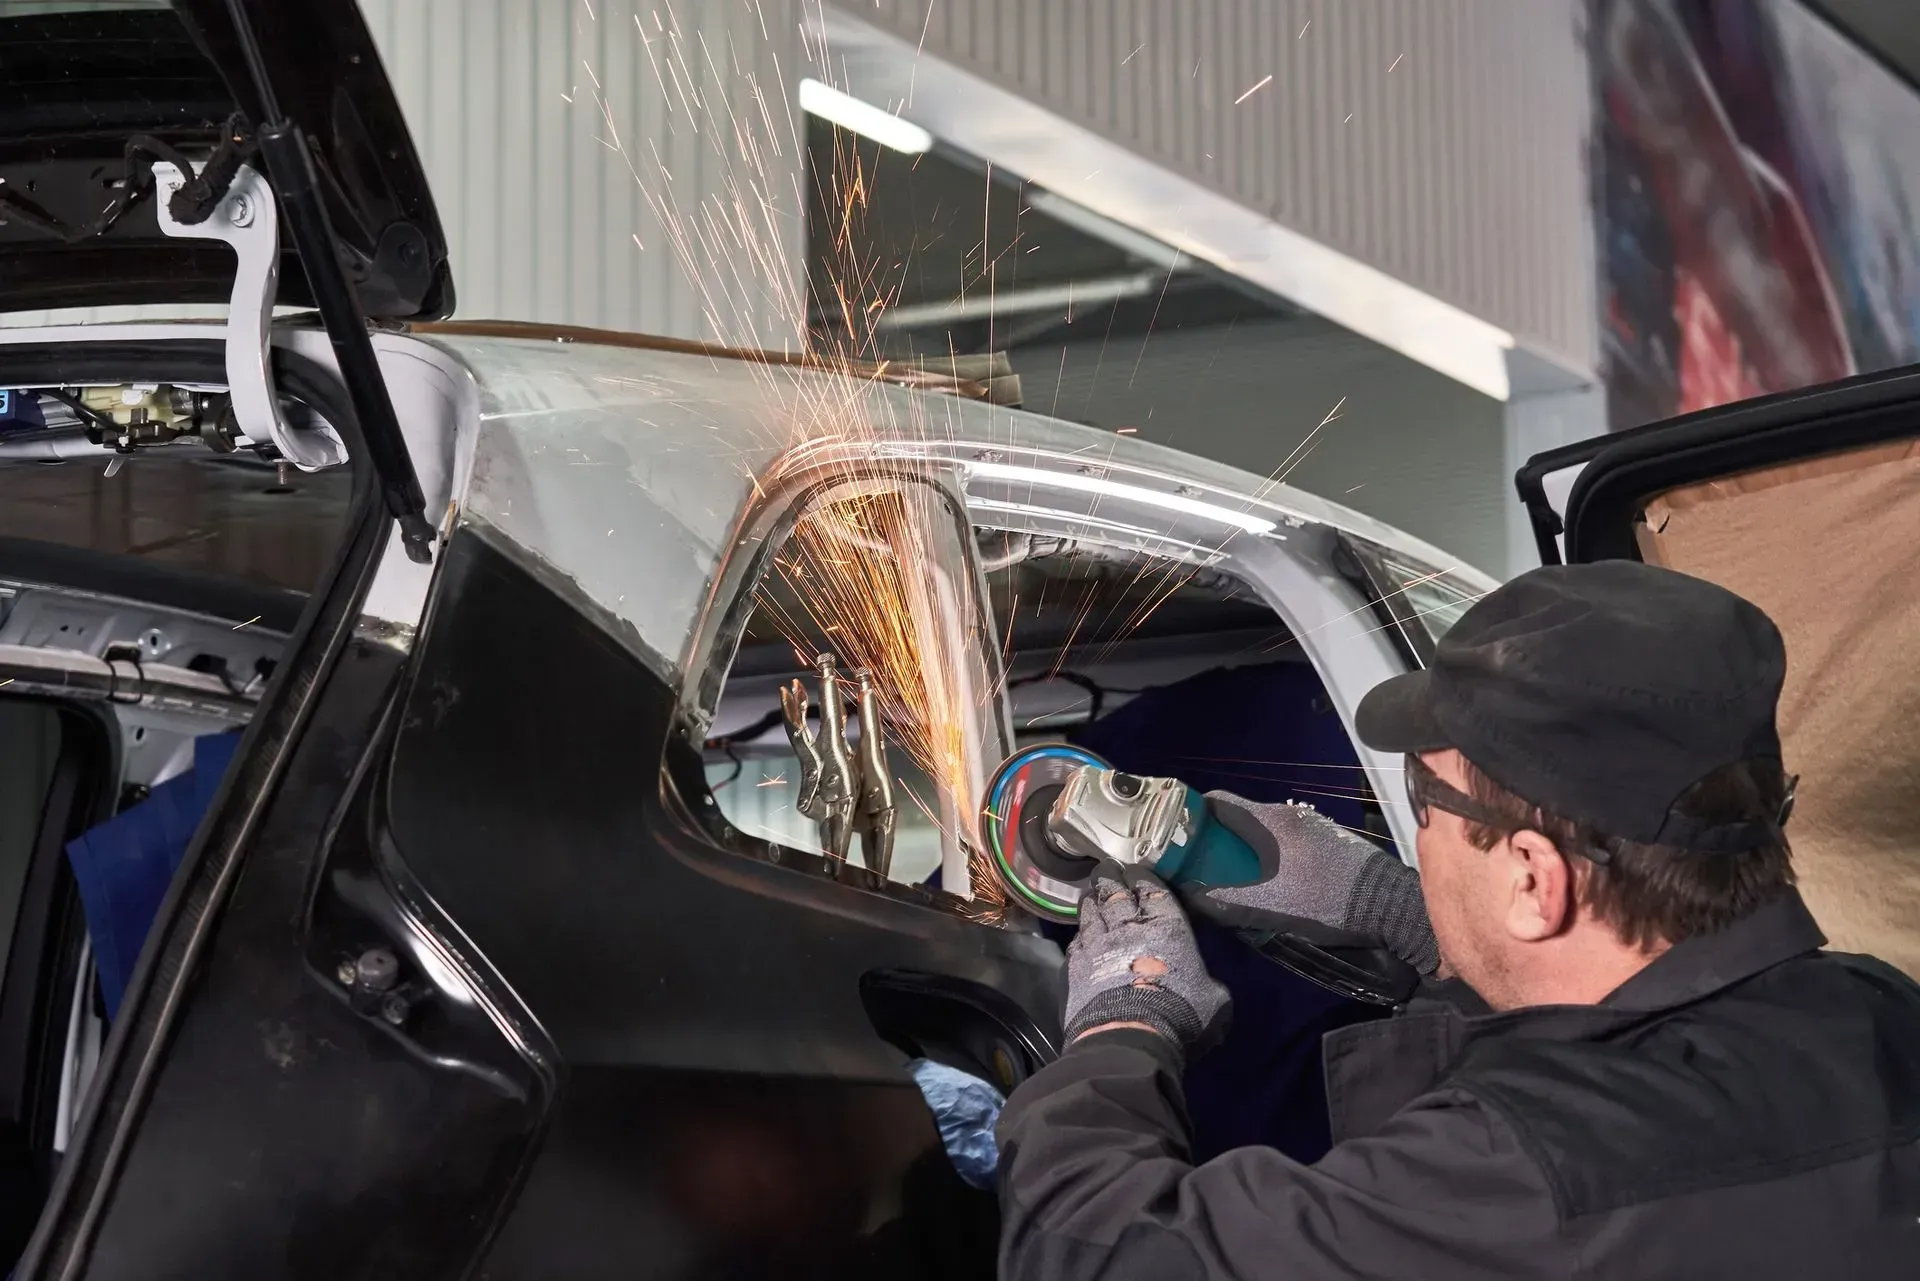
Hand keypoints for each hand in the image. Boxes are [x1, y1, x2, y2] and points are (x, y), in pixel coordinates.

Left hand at [1064, 862, 1229, 1054]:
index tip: (1137, 872)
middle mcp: (1129, 928)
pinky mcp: (1075, 965)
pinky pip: (1076, 940)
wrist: (1128, 1036)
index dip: (1144, 879)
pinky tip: (1080, 931)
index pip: (1154, 892)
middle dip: (1112, 878)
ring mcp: (1098, 944)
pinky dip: (1079, 932)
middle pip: (1116, 893)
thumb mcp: (1214, 1002)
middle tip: (1107, 870)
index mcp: (1168, 928)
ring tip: (1092, 892)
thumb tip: (1210, 986)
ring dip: (1092, 900)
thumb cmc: (1179, 1016)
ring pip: (1092, 911)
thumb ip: (1210, 985)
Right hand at [1184, 794, 1439, 976]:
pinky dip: (1272, 856)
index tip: (1178, 837)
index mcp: (1268, 821)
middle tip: (1206, 868)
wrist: (1387, 905)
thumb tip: (1189, 895)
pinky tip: (1276, 882)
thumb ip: (1223, 900)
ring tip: (1240, 880)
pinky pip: (1286, 841)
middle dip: (1219, 841)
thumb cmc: (1325, 902)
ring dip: (1247, 851)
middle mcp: (1287, 814)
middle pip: (1238, 818)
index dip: (1191, 816)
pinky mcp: (1328, 839)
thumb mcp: (1267, 908)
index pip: (1217, 802)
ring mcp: (1311, 825)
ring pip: (1263, 831)